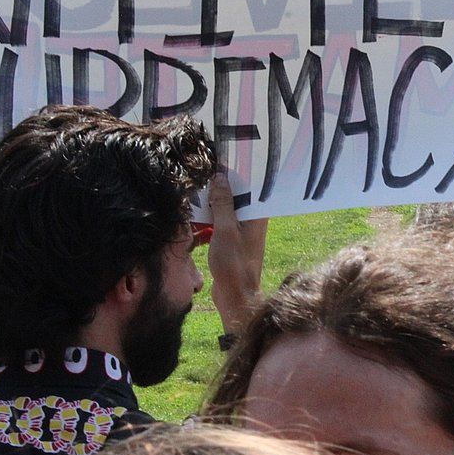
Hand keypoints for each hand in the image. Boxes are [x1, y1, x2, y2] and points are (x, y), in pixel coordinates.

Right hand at [207, 173, 268, 334]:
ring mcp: (241, 231)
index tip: (221, 156)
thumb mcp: (225, 230)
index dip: (237, 171)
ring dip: (212, 201)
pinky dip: (209, 217)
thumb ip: (222, 203)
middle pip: (236, 195)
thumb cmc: (234, 264)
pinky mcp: (230, 241)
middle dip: (221, 185)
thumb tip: (220, 177)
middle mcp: (253, 220)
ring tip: (197, 185)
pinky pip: (219, 222)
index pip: (249, 185)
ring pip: (225, 208)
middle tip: (205, 168)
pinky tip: (195, 211)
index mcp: (258, 215)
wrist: (234, 297)